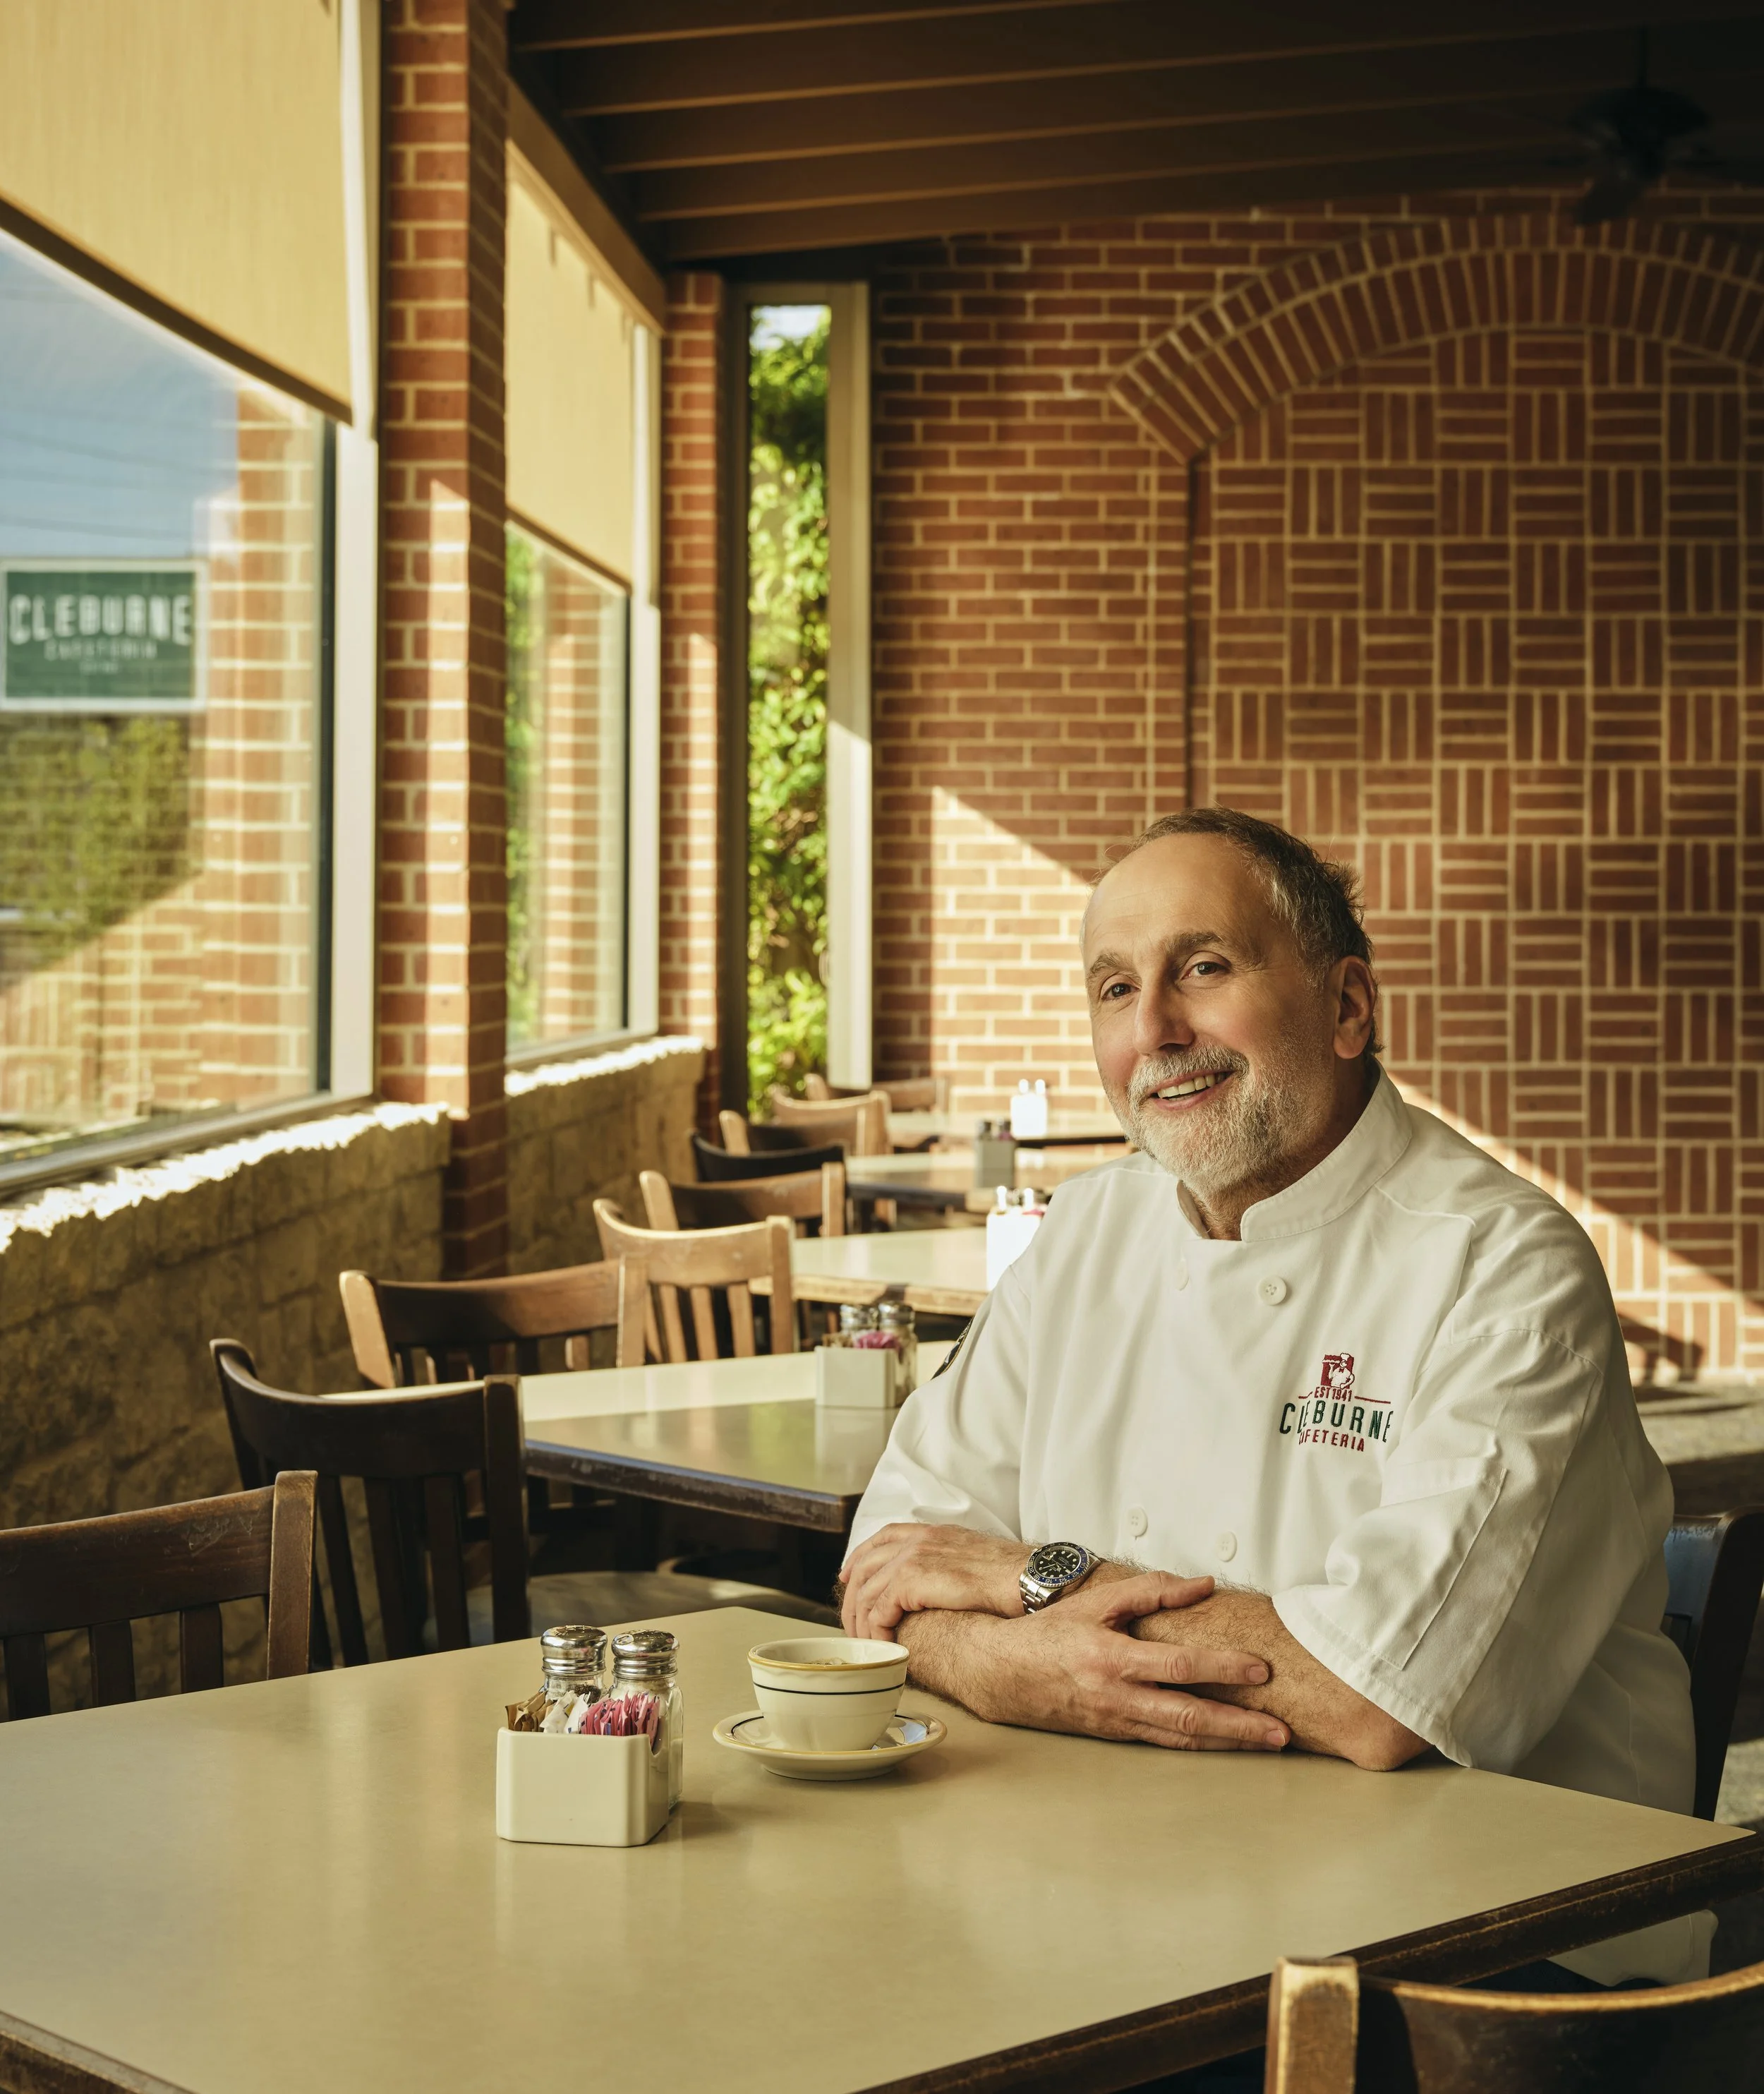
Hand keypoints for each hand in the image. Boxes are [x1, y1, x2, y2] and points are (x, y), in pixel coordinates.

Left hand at [840, 1523, 1029, 1638]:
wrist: (1031, 1579)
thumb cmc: (1013, 1579)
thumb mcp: (975, 1564)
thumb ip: (950, 1568)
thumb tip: (937, 1590)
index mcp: (934, 1532)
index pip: (883, 1537)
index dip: (860, 1557)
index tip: (848, 1579)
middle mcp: (920, 1539)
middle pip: (865, 1565)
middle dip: (852, 1598)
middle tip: (853, 1627)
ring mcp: (914, 1556)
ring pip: (866, 1591)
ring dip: (862, 1622)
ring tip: (867, 1645)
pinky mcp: (913, 1578)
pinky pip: (878, 1609)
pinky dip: (875, 1630)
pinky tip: (883, 1646)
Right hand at [960, 1572, 1288, 1752]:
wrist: (1003, 1674)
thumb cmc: (1051, 1634)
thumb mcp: (1096, 1602)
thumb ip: (1151, 1591)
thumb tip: (1202, 1585)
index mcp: (1112, 1658)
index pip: (1179, 1666)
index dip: (1222, 1667)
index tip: (1259, 1669)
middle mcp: (1117, 1696)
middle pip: (1188, 1716)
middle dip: (1239, 1726)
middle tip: (1280, 1731)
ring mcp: (1117, 1721)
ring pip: (1181, 1738)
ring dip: (1228, 1743)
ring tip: (1268, 1744)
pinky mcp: (1116, 1736)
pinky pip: (1165, 1743)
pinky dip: (1200, 1746)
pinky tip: (1225, 1744)